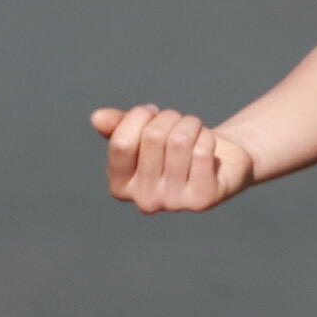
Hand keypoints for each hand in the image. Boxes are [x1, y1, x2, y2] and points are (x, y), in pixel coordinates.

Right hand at [92, 104, 256, 213]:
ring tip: (193, 129)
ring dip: (190, 123)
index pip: (121, 143)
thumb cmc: (174, 144)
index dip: (138, 116)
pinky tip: (207, 145)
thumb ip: (117, 126)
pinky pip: (202, 152)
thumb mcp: (142, 132)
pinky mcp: (202, 200)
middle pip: (152, 137)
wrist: (219, 161)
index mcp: (120, 186)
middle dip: (168, 117)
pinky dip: (208, 137)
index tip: (150, 112)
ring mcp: (173, 204)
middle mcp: (144, 200)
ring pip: (179, 141)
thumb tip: (97, 118)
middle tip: (177, 122)